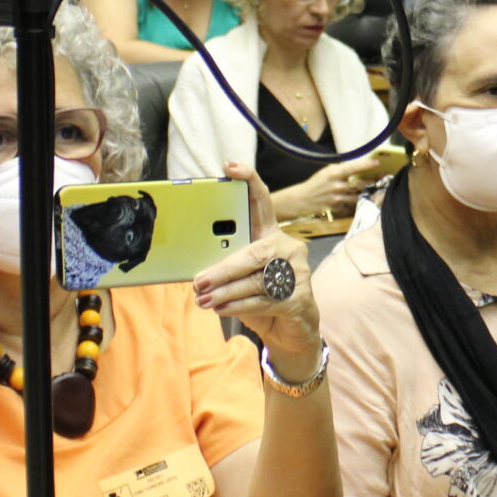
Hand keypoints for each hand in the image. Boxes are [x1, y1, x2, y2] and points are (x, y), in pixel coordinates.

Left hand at [197, 164, 319, 360]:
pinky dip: (237, 306)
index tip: (230, 168)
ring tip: (203, 298)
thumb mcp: (240, 277)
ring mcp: (297, 271)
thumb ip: (226, 266)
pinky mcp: (299, 296)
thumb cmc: (260, 297)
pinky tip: (220, 309)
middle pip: (254, 252)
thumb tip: (196, 269)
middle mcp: (287, 247)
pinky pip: (263, 300)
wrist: (291, 329)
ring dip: (225, 292)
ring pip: (256, 280)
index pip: (261, 202)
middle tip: (199, 279)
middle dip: (223, 268)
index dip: (249, 181)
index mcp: (270, 234)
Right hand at [294, 157, 378, 217]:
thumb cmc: (316, 183)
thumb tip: (358, 166)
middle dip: (373, 183)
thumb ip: (341, 170)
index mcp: (334, 173)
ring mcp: (338, 199)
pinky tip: (364, 202)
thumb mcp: (326, 171)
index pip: (352, 167)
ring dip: (368, 195)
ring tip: (377, 192)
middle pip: (361, 185)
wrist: (302, 200)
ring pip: (359, 197)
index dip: (366, 165)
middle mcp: (337, 186)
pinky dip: (358, 204)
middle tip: (382, 180)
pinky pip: (353, 206)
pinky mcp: (338, 209)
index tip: (377, 163)